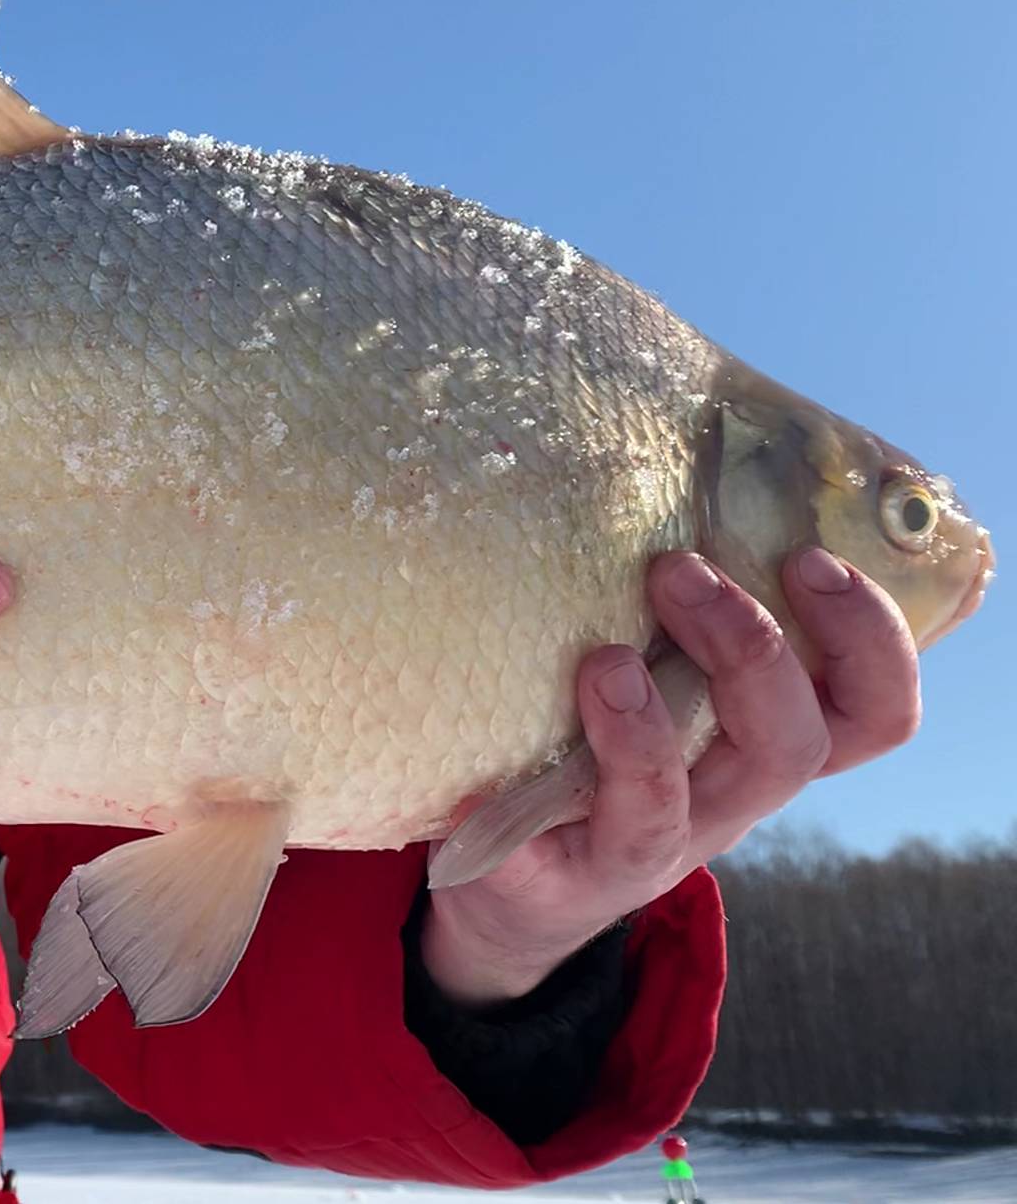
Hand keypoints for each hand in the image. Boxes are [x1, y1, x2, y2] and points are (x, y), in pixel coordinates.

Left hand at [421, 548, 920, 1005]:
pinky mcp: (562, 881)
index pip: (871, 711)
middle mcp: (726, 803)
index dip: (871, 639)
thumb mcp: (664, 681)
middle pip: (794, 745)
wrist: (519, 884)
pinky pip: (550, 853)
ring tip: (604, 659)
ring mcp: (650, 848)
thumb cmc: (601, 749)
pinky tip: (485, 770)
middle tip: (681, 570)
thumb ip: (681, 615)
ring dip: (648, 725)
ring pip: (681, 801)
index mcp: (764, 746)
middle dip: (753, 647)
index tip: (812, 558)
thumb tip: (663, 471)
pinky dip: (521, 805)